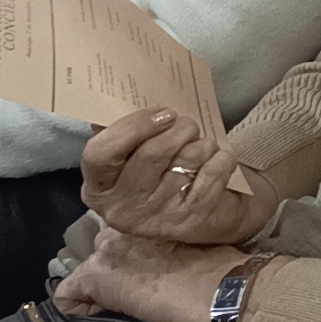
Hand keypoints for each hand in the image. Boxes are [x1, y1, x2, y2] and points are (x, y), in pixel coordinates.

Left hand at [53, 227, 246, 321]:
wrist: (219, 287)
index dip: (135, 257)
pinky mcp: (95, 278)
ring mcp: (106, 253)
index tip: (151, 273)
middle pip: (104, 248)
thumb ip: (176, 245)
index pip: (127, 234)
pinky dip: (79, 308)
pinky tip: (104, 315)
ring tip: (123, 302)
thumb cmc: (221, 268)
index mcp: (150, 219)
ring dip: (101, 284)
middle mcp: (122, 228)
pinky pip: (67, 296)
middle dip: (115, 267)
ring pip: (87, 270)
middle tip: (138, 286)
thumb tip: (176, 262)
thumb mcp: (199, 245)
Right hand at [77, 109, 266, 246]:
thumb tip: (114, 99)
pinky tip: (218, 161)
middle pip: (152, 153)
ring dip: (203, 143)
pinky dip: (222, 158)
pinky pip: (213, 173)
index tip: (163, 113)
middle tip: (189, 125)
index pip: (100, 153)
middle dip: (180, 129)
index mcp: (98, 186)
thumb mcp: (134, 154)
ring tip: (202, 146)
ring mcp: (154, 219)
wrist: (203, 215)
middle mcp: (119, 208)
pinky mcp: (189, 222)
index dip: (133, 126)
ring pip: (187, 160)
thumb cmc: (163, 172)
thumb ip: (121, 129)